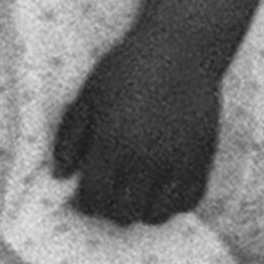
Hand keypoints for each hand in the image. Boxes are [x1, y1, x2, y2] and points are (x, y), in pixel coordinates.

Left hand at [52, 28, 220, 225]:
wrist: (181, 48)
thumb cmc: (128, 67)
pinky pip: (189, 201)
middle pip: (123, 213)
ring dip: (142, 209)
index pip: (94, 198)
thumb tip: (60, 175)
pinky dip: (174, 203)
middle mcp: (144, 160)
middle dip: (110, 208)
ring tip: (137, 192)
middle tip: (110, 192)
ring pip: (156, 215)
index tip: (86, 194)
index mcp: (112, 144)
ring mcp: (176, 163)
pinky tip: (164, 187)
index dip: (85, 202)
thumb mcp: (88, 94)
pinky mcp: (202, 159)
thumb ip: (69, 137)